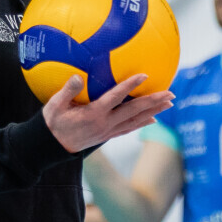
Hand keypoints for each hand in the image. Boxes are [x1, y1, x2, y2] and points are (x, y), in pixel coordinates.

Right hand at [43, 73, 172, 152]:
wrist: (51, 146)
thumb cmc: (52, 122)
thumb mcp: (54, 106)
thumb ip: (67, 91)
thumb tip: (78, 77)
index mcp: (93, 114)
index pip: (116, 97)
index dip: (130, 85)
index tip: (144, 75)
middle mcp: (105, 123)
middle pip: (134, 110)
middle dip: (153, 101)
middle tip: (171, 93)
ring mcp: (108, 131)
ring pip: (136, 120)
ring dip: (154, 111)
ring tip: (169, 103)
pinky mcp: (107, 136)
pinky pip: (129, 128)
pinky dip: (142, 123)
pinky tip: (153, 119)